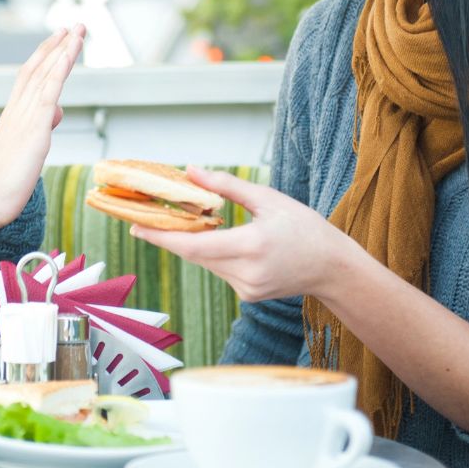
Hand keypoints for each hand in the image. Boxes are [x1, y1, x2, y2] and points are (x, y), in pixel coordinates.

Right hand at [0, 24, 85, 236]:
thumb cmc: (7, 179)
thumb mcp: (28, 146)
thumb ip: (41, 125)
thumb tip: (56, 111)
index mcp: (13, 114)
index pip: (29, 75)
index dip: (45, 54)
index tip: (59, 37)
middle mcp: (17, 109)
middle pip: (38, 68)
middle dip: (57, 44)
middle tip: (74, 24)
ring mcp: (24, 116)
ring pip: (45, 74)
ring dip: (63, 49)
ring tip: (79, 30)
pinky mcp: (33, 128)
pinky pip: (48, 92)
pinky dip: (59, 70)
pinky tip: (70, 53)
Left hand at [130, 166, 361, 301]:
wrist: (333, 268)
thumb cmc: (305, 227)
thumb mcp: (268, 199)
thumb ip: (226, 187)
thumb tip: (190, 172)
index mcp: (251, 246)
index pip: (194, 244)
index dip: (161, 237)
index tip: (135, 227)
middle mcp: (246, 273)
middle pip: (194, 254)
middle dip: (171, 236)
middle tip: (147, 219)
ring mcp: (246, 289)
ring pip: (206, 263)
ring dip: (194, 244)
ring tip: (185, 222)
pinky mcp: (247, 295)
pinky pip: (219, 271)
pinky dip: (213, 254)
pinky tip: (222, 240)